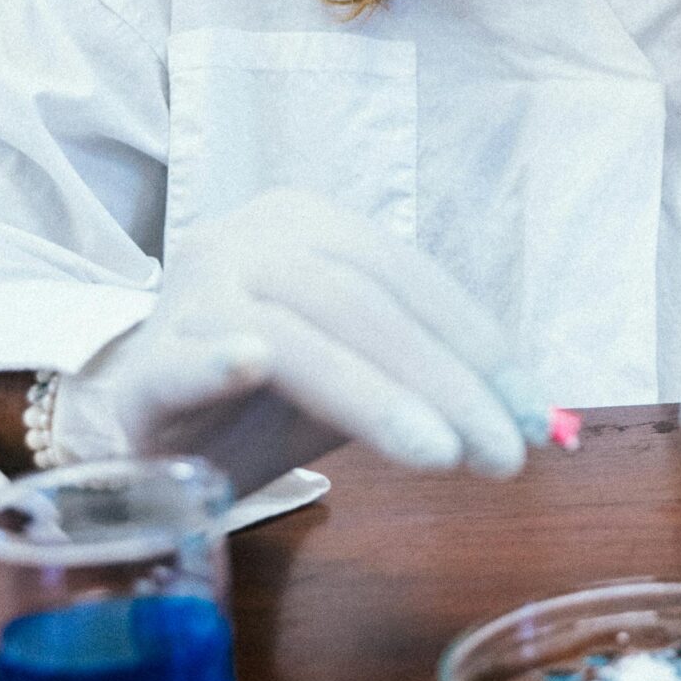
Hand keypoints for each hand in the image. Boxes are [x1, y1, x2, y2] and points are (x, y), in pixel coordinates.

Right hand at [52, 188, 527, 498]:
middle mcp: (246, 240)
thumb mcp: (358, 376)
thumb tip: (530, 416)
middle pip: (362, 302)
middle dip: (446, 380)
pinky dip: (220, 359)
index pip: (409, 277)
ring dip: (377, 395)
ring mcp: (190, 298)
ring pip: (297, 333)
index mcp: (307, 225)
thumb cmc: (266, 399)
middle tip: (504, 453)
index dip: (480, 346)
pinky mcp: (144, 368)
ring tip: (442, 456)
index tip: (536, 418)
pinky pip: (184, 360)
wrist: (152, 431)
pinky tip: (254, 363)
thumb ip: (426, 378)